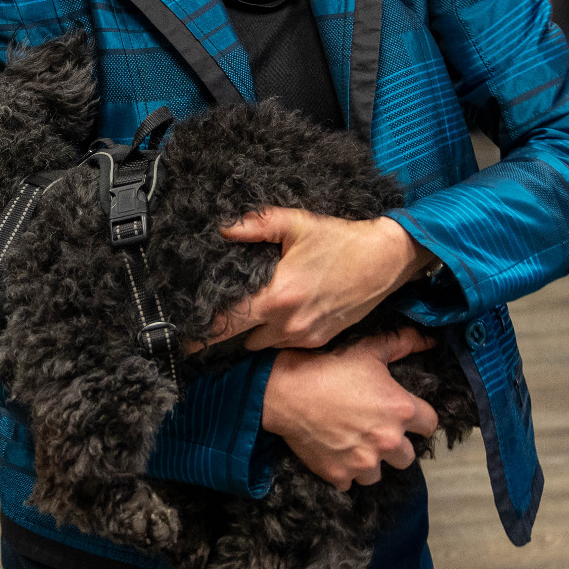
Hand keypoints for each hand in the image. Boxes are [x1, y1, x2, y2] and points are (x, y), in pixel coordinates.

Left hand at [211, 209, 430, 350]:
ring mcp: (305, 336)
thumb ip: (256, 224)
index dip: (202, 335)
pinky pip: (286, 344)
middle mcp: (288, 323)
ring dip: (257, 333)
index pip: (227, 324)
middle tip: (223, 319)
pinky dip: (280, 334)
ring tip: (259, 312)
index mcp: (277, 296)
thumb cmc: (341, 240)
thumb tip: (223, 227)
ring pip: (264, 344)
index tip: (183, 344)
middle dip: (232, 332)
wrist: (385, 260)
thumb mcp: (296, 224)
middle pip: (242, 340)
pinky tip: (285, 314)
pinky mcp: (319, 341)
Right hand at [261, 328, 439, 489]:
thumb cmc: (331, 367)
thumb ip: (404, 344)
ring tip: (355, 445)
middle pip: (407, 457)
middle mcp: (387, 441)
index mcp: (401, 410)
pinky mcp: (339, 475)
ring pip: (379, 474)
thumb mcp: (370, 350)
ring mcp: (363, 462)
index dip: (419, 419)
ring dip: (371, 462)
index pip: (430, 425)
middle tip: (377, 432)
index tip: (406, 417)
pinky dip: (344, 472)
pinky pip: (350, 483)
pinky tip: (335, 454)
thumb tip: (430, 341)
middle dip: (395, 446)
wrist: (287, 391)